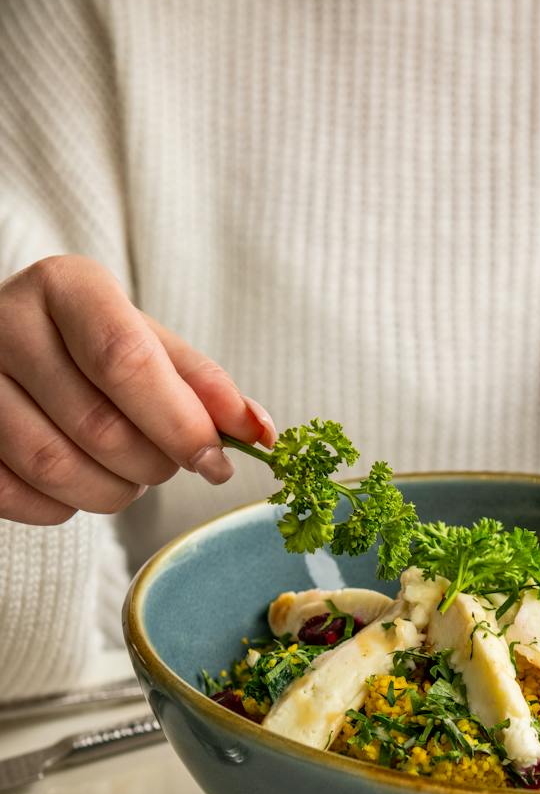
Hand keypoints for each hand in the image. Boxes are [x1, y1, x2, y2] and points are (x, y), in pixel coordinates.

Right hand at [0, 256, 274, 525]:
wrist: (10, 352)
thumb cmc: (92, 348)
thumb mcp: (151, 346)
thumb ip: (204, 386)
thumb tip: (260, 431)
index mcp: (67, 287)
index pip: (125, 361)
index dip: (179, 423)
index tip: (216, 460)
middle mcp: (5, 322)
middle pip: (98, 424)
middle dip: (153, 464)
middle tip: (168, 463)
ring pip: (55, 467)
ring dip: (113, 492)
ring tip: (127, 474)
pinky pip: (16, 495)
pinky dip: (64, 506)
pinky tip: (78, 484)